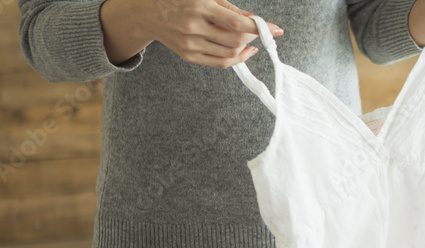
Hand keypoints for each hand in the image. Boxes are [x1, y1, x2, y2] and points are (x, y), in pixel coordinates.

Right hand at [101, 0, 282, 68]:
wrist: (148, 13)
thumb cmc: (181, 0)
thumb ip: (229, 9)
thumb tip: (254, 21)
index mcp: (198, 6)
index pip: (236, 22)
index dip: (259, 27)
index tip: (276, 29)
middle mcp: (193, 27)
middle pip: (234, 40)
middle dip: (253, 37)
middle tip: (261, 31)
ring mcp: (189, 44)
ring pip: (229, 54)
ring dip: (246, 48)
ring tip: (252, 41)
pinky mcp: (188, 56)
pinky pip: (219, 63)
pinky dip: (236, 59)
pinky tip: (244, 52)